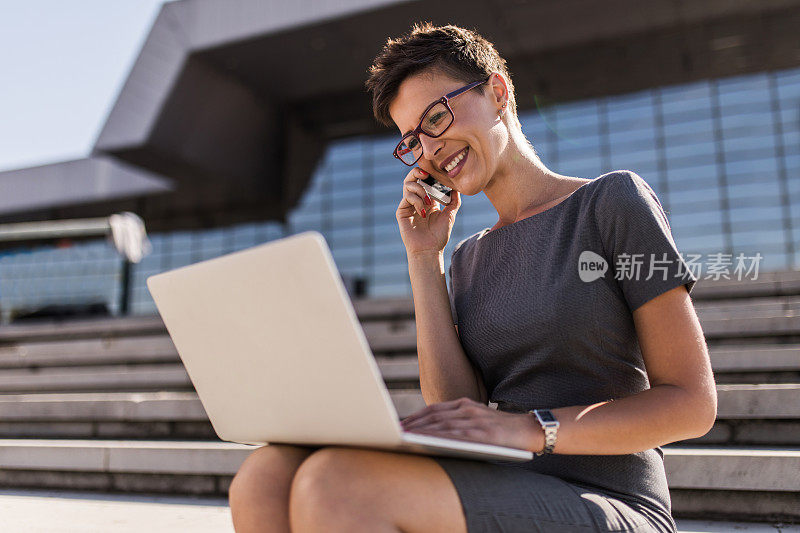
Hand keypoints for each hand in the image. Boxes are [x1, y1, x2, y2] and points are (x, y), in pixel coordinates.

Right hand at [396, 167, 460, 256]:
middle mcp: (416, 200)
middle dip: (417, 172)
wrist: (429, 250)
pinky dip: (416, 200)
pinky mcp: (402, 211)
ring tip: (428, 201)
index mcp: (427, 199)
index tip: (437, 171)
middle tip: (425, 173)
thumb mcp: (450, 215)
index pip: (424, 180)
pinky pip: (406, 197)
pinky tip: (423, 210)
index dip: (429, 173)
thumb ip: (454, 201)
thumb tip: (458, 187)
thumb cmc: (439, 235)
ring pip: (408, 185)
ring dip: (419, 189)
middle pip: (412, 178)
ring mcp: (408, 205)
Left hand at [400, 397, 543, 452]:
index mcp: (465, 404)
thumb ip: (459, 424)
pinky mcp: (483, 432)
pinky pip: (456, 435)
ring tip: (403, 438)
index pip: (433, 409)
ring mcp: (475, 420)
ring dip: (420, 431)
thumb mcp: (478, 423)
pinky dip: (438, 438)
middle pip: (433, 415)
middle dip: (412, 424)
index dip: (414, 417)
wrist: (530, 430)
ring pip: (441, 424)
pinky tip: (427, 443)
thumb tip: (435, 435)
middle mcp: (467, 409)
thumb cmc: (503, 431)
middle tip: (393, 432)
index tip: (399, 424)